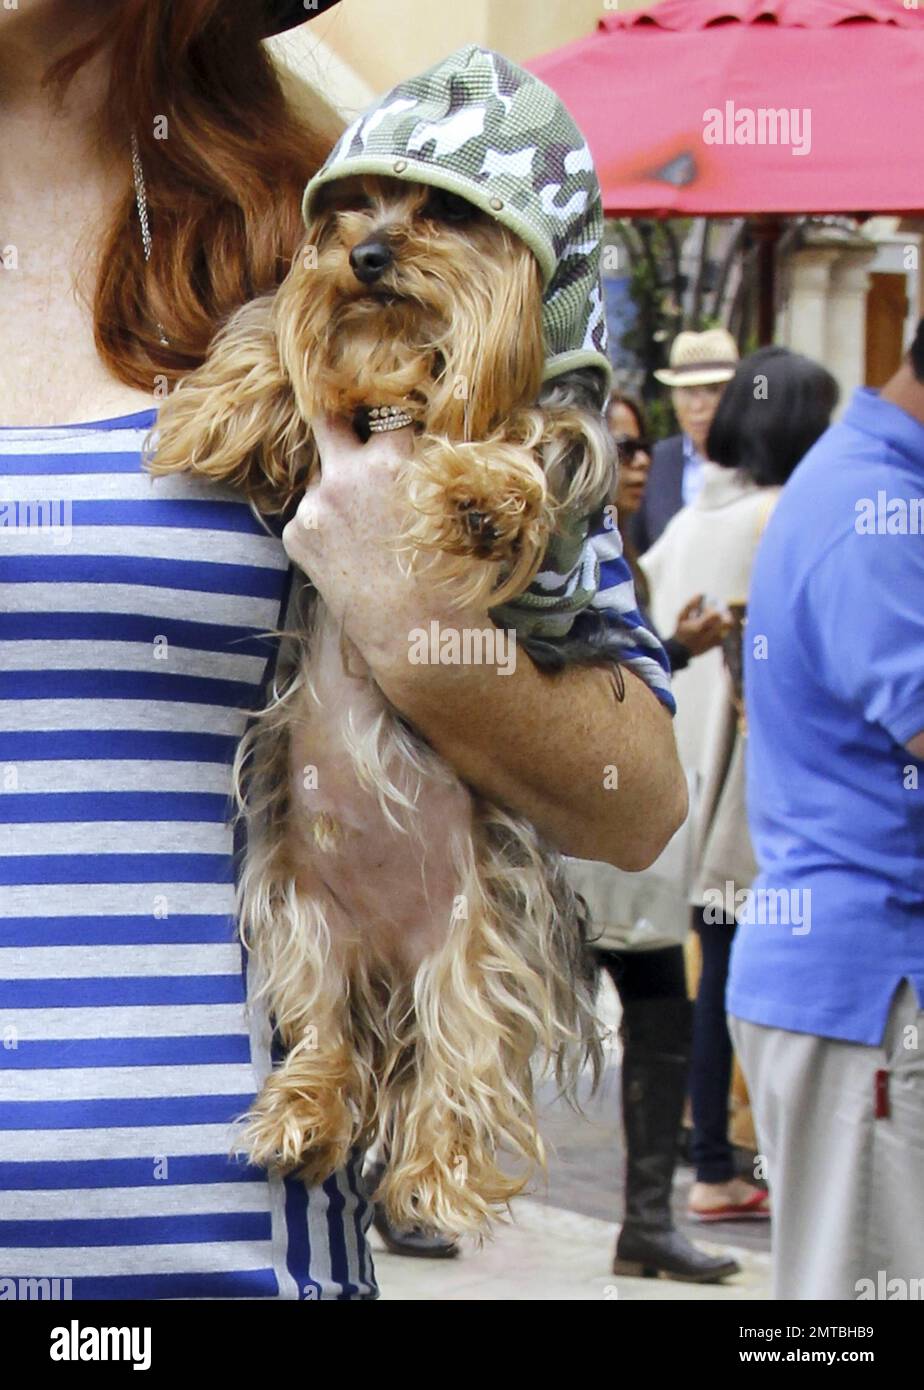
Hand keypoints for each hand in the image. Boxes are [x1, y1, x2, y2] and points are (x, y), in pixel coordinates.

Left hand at [281, 413, 483, 673]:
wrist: (415, 633)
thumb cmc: (449, 574)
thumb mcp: (452, 506)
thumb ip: (428, 466)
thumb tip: (420, 441)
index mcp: (392, 458)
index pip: (384, 409)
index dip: (387, 417)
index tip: (387, 423)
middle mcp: (347, 473)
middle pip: (327, 420)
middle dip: (338, 420)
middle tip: (348, 430)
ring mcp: (315, 504)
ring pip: (322, 478)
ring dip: (337, 490)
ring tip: (365, 531)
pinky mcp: (295, 534)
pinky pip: (309, 517)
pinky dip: (324, 528)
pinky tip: (350, 555)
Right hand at [671, 594, 729, 656]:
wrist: (681, 650)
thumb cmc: (680, 631)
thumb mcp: (681, 617)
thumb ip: (690, 605)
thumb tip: (701, 594)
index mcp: (700, 627)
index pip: (715, 614)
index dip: (712, 609)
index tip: (705, 608)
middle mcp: (709, 634)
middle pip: (727, 622)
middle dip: (725, 614)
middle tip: (719, 610)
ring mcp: (714, 640)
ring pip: (728, 627)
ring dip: (724, 620)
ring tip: (716, 618)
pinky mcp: (717, 644)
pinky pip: (725, 633)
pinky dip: (722, 627)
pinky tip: (713, 626)